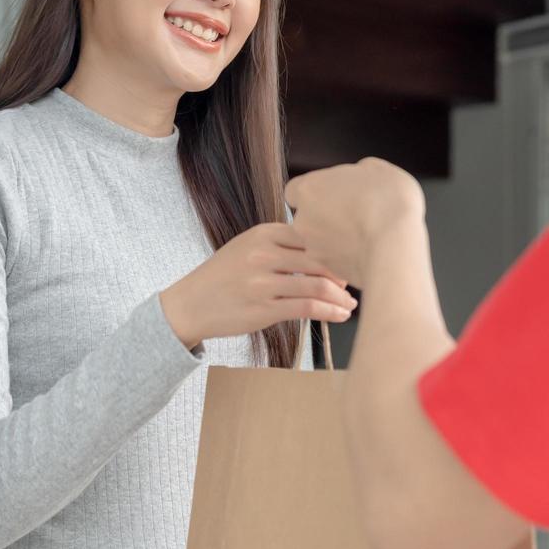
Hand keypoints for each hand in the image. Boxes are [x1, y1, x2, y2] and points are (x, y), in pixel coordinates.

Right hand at [159, 223, 356, 348]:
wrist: (190, 304)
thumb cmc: (224, 277)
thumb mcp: (249, 247)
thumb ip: (282, 243)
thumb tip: (327, 247)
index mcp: (264, 233)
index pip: (314, 236)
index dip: (338, 249)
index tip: (352, 260)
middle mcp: (264, 254)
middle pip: (321, 259)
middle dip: (345, 273)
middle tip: (358, 282)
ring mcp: (263, 282)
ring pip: (318, 285)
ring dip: (342, 296)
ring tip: (351, 303)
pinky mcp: (264, 309)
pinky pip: (308, 308)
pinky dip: (330, 312)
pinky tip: (340, 314)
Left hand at [284, 158, 425, 285]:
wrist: (395, 246)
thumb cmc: (387, 202)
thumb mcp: (376, 169)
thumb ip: (356, 172)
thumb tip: (359, 178)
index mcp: (309, 189)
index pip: (296, 190)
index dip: (316, 192)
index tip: (336, 193)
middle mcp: (303, 220)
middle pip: (308, 216)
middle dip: (326, 216)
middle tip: (354, 213)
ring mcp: (314, 248)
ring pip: (320, 241)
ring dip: (337, 237)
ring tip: (366, 234)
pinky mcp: (330, 270)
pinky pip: (334, 260)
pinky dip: (347, 256)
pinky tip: (369, 250)